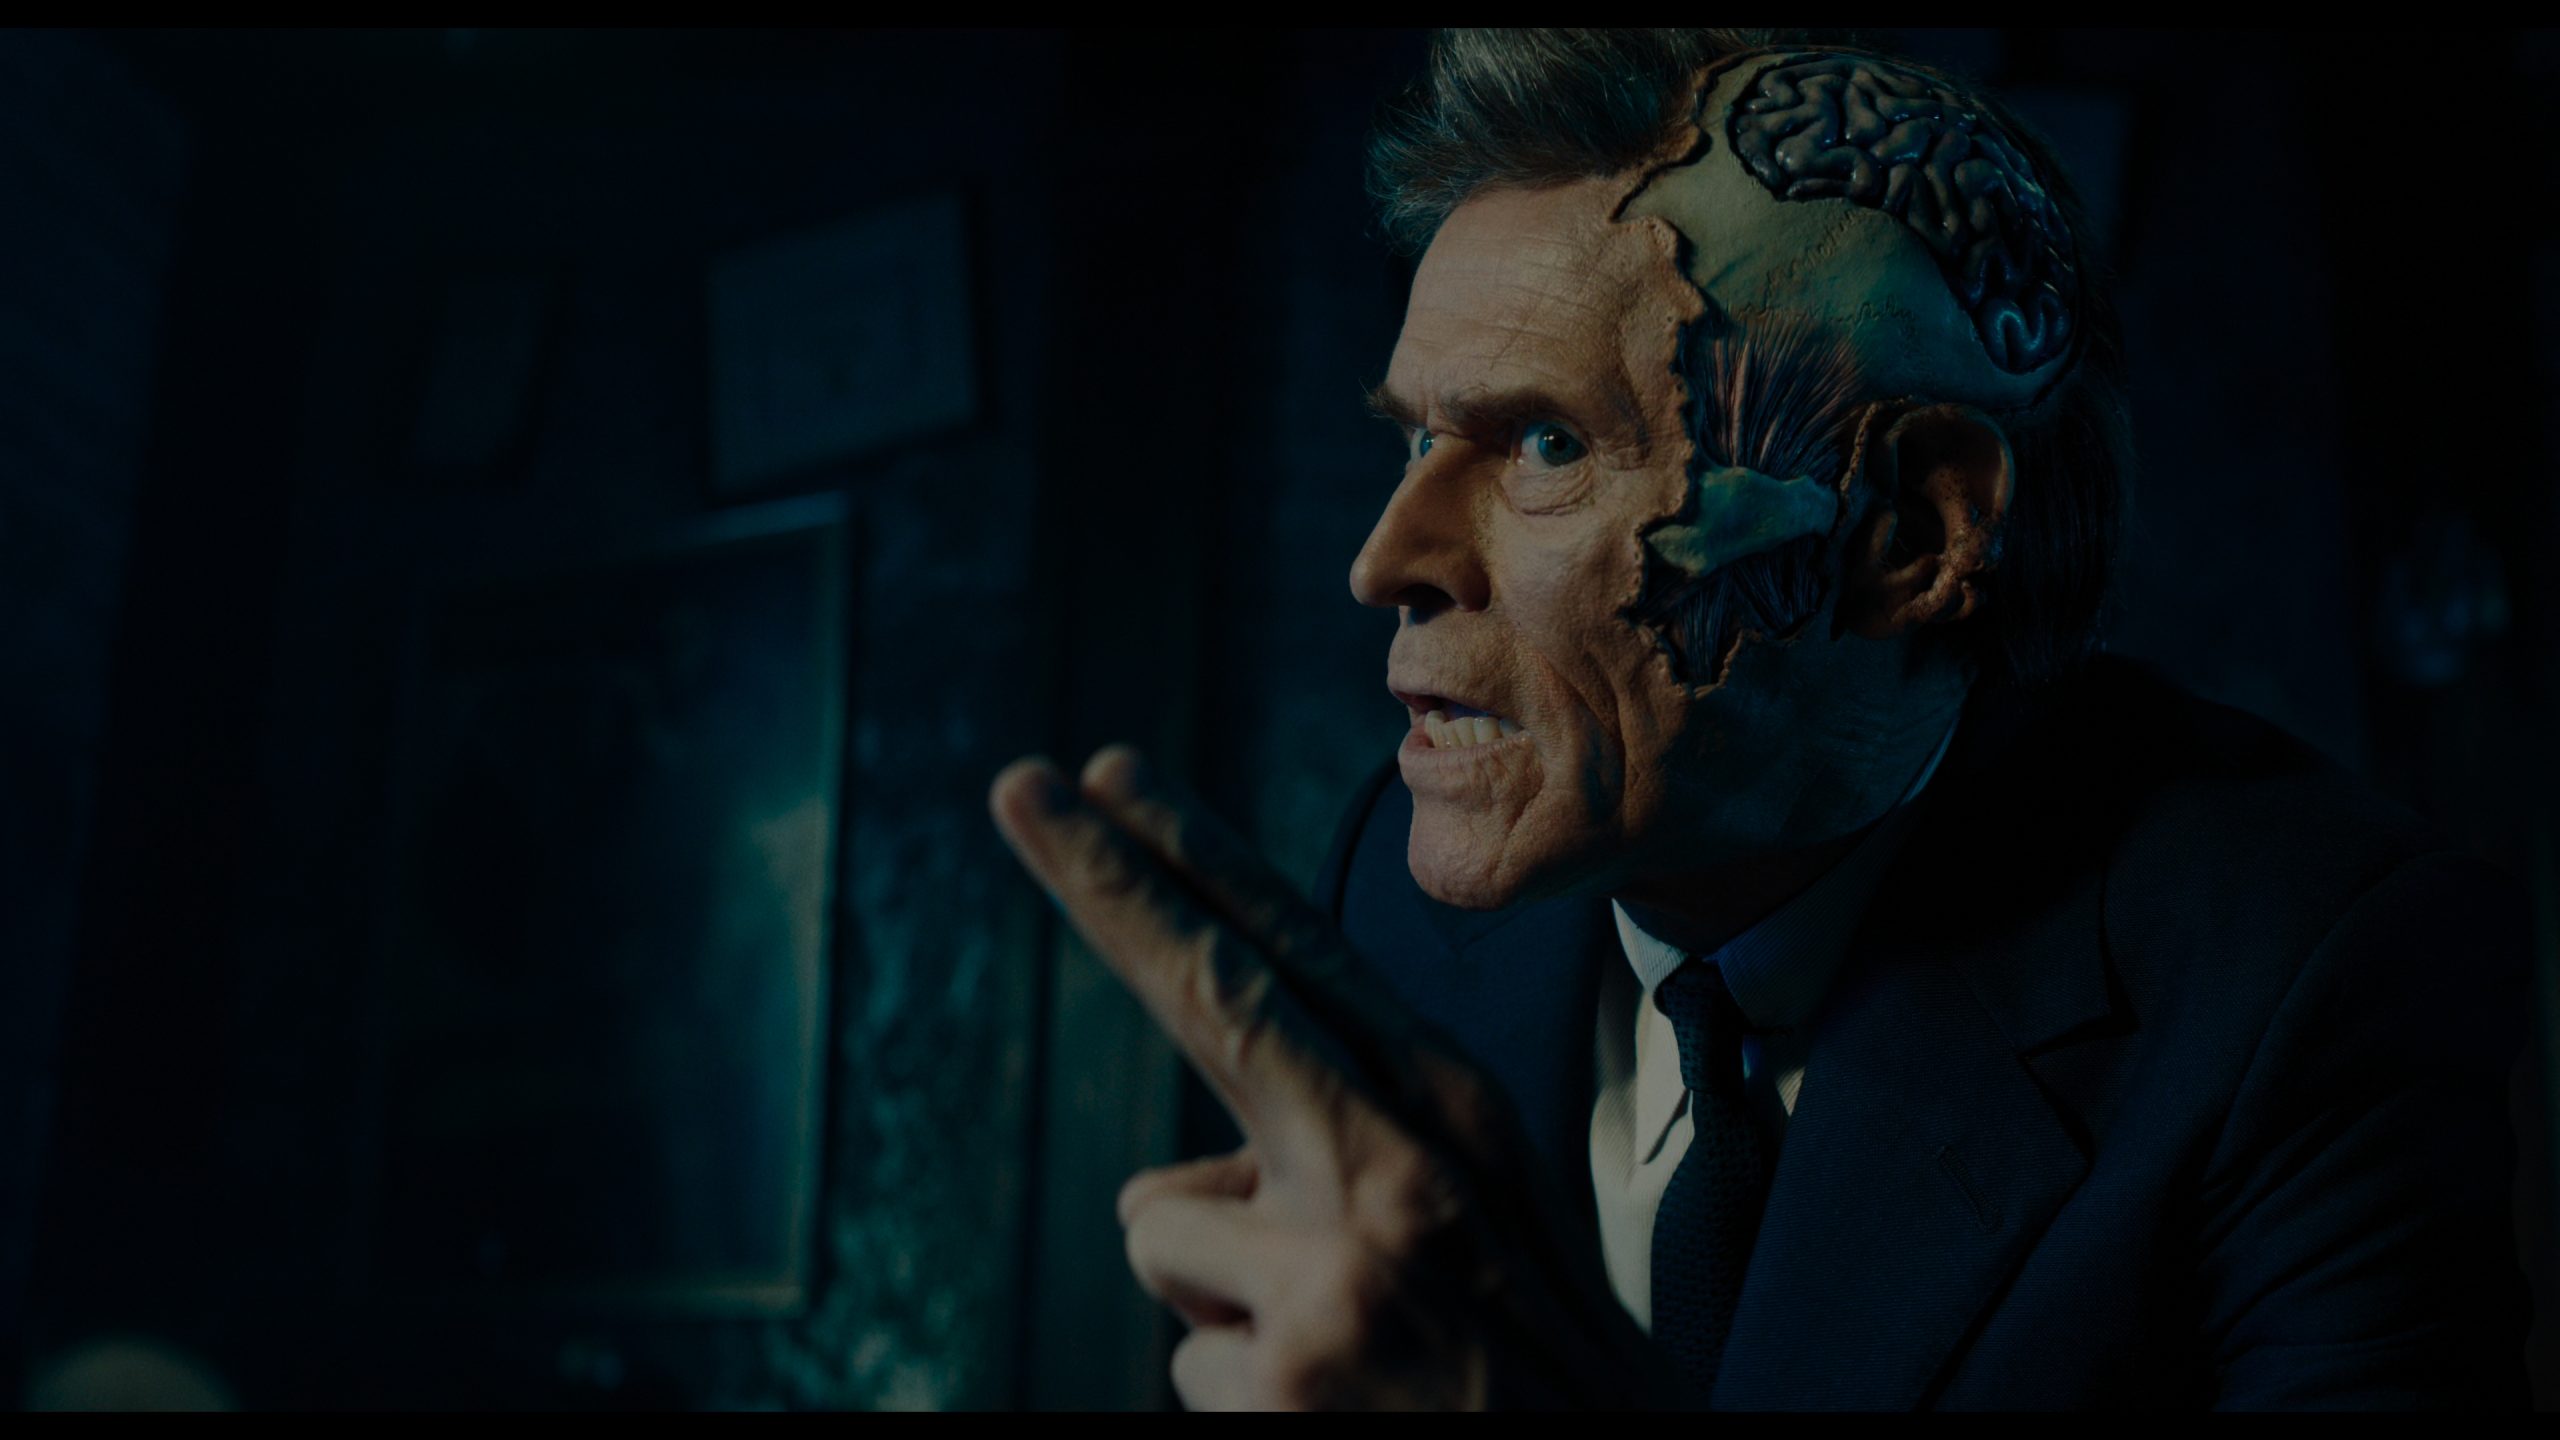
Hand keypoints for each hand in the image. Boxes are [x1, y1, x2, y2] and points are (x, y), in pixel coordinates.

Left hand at [988, 745, 1686, 1409]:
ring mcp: (1336, 1275)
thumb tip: (1186, 1183)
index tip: (1100, 777)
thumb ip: (1357, 1158)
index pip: (1299, 954)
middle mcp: (1399, 1166)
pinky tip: (1334, 1421)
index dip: (1190, 859)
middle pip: (1209, 989)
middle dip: (1098, 878)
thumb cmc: (1544, 1374)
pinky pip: (1183, 1362)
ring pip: (1163, 1228)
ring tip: (1345, 1364)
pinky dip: (1240, 1399)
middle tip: (1015, 779)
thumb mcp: (1490, 1222)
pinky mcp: (1282, 1382)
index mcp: (1455, 1111)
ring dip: (1222, 1297)